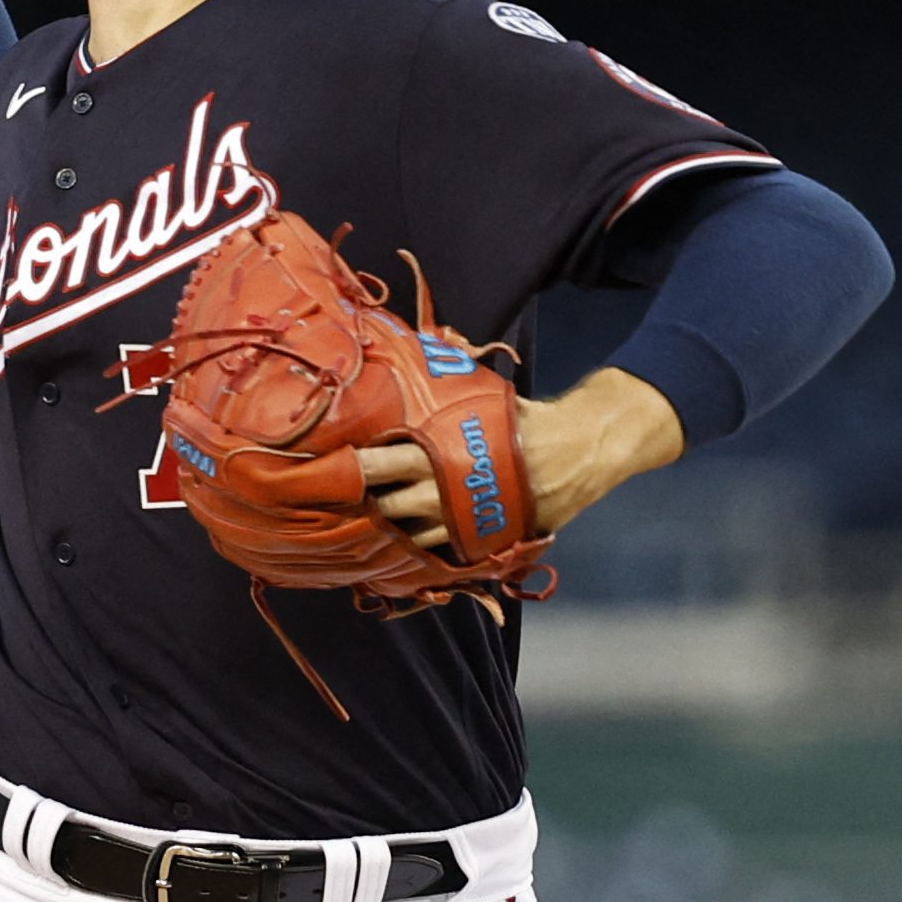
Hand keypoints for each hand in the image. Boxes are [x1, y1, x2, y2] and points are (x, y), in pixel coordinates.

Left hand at [355, 367, 684, 548]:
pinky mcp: (476, 543)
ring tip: (372, 522)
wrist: (577, 452)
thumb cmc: (524, 420)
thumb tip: (425, 347)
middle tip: (343, 500)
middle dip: (361, 503)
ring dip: (388, 530)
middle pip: (380, 507)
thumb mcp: (481, 394)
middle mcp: (439, 492)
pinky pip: (435, 554)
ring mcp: (456, 522)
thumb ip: (448, 381)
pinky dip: (419, 549)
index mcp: (435, 452)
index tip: (323, 467)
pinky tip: (407, 543)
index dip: (346, 468)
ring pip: (403, 537)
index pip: (374, 465)